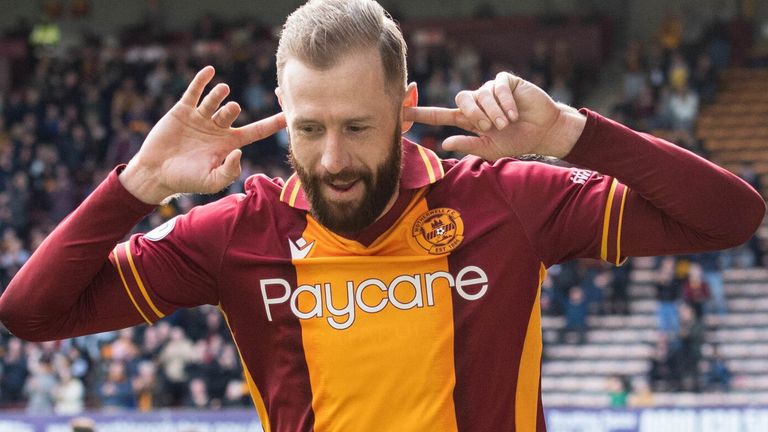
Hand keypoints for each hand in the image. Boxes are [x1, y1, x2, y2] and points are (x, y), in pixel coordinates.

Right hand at [119, 66, 286, 203]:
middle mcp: (217, 128)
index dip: (273, 123)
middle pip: (232, 112)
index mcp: (228, 144)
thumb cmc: (185, 180)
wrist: (155, 173)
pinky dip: (201, 81)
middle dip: (231, 109)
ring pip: (214, 100)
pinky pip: (194, 92)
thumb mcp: (211, 181)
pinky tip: (209, 71)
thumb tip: (240, 153)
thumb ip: (229, 171)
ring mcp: (200, 118)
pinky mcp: (182, 111)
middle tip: (232, 109)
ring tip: (222, 91)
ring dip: (219, 94)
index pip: (257, 131)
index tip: (289, 114)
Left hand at [403, 72, 585, 159]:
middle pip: (460, 100)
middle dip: (474, 114)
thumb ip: (467, 145)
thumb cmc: (517, 141)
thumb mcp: (490, 148)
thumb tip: (444, 143)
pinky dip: (504, 102)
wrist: (544, 132)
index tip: (401, 110)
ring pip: (480, 95)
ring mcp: (490, 90)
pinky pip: (497, 86)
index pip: (440, 115)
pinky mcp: (505, 81)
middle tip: (491, 127)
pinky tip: (514, 111)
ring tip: (507, 122)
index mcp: (469, 119)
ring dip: (493, 112)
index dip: (421, 113)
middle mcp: (476, 102)